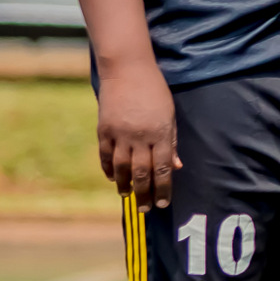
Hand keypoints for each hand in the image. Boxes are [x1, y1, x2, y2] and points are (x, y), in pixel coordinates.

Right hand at [96, 63, 180, 208]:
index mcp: (161, 133)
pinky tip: (112, 179)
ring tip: (127, 196)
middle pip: (141, 173)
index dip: (163, 189)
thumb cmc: (155, 92)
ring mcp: (120, 133)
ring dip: (124, 185)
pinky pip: (105, 155)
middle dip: (144, 194)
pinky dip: (108, 169)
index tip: (163, 204)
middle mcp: (140, 136)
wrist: (128, 71)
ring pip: (121, 168)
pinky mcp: (104, 129)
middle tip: (145, 209)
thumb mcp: (170, 115)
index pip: (162, 169)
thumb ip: (171, 142)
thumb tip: (175, 167)